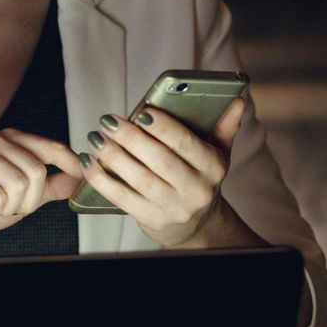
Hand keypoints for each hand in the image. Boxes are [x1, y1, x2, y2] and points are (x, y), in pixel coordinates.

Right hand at [0, 128, 84, 248]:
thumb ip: (50, 186)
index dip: (70, 163)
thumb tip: (79, 177)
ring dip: (7, 207)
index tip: (82, 175)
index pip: (50, 146)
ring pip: (19, 185)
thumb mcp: (24, 196)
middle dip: (28, 200)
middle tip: (6, 205)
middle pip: (37, 171)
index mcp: (8, 139)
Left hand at [78, 98, 245, 247]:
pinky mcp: (151, 219)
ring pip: (139, 180)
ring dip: (113, 157)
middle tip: (109, 121)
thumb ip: (224, 127)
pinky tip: (89, 162)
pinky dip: (102, 180)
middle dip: (131, 139)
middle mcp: (196, 190)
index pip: (187, 144)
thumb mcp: (217, 154)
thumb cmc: (199, 179)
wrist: (196, 225)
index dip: (164, 128)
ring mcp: (173, 208)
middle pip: (160, 161)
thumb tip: (237, 101)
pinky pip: (122, 198)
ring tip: (96, 138)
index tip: (143, 112)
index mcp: (213, 167)